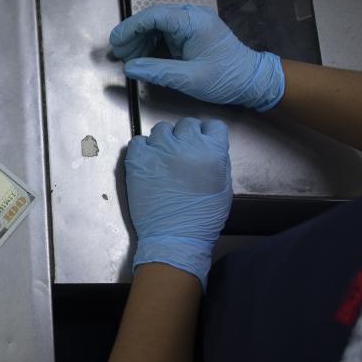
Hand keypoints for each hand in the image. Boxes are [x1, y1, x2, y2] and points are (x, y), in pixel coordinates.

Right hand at [110, 4, 284, 111]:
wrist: (252, 81)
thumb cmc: (226, 79)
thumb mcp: (190, 79)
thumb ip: (157, 71)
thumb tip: (129, 67)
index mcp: (194, 22)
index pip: (155, 16)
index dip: (131, 27)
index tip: (116, 42)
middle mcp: (192, 17)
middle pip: (153, 19)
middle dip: (133, 36)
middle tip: (119, 55)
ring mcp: (191, 24)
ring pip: (157, 26)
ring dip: (140, 41)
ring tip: (128, 59)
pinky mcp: (190, 34)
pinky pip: (164, 34)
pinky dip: (151, 45)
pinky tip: (142, 58)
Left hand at [125, 118, 231, 288]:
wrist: (174, 237)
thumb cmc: (202, 218)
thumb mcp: (224, 187)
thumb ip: (218, 161)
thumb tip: (209, 148)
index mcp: (211, 151)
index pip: (212, 126)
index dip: (208, 135)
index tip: (203, 143)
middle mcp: (185, 144)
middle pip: (187, 124)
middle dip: (187, 136)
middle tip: (183, 153)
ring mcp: (159, 150)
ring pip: (162, 129)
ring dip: (165, 141)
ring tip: (164, 158)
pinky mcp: (138, 159)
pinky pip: (138, 141)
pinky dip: (143, 149)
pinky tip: (148, 162)